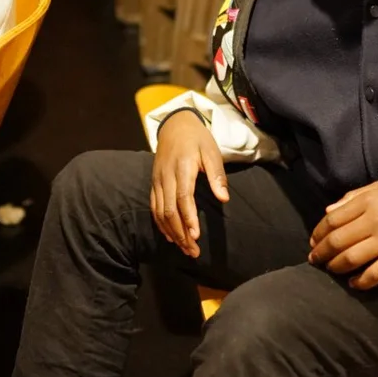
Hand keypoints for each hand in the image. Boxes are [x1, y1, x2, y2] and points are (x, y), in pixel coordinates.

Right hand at [150, 111, 229, 257]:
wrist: (175, 125)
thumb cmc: (197, 139)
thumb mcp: (211, 151)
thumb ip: (217, 174)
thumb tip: (223, 198)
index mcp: (182, 167)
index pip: (183, 197)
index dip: (189, 218)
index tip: (196, 235)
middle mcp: (166, 176)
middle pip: (169, 210)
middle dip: (180, 233)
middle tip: (193, 251)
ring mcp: (157, 180)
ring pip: (160, 212)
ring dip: (171, 232)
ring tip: (185, 248)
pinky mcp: (153, 183)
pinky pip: (154, 207)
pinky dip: (161, 224)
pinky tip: (171, 236)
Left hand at [308, 179, 377, 289]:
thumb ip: (353, 197)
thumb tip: (328, 212)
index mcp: (367, 201)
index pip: (331, 220)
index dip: (318, 233)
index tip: (313, 241)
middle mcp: (373, 221)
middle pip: (337, 241)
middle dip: (320, 253)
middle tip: (314, 259)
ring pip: (351, 259)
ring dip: (335, 267)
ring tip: (330, 269)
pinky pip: (374, 274)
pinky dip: (360, 282)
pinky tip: (353, 283)